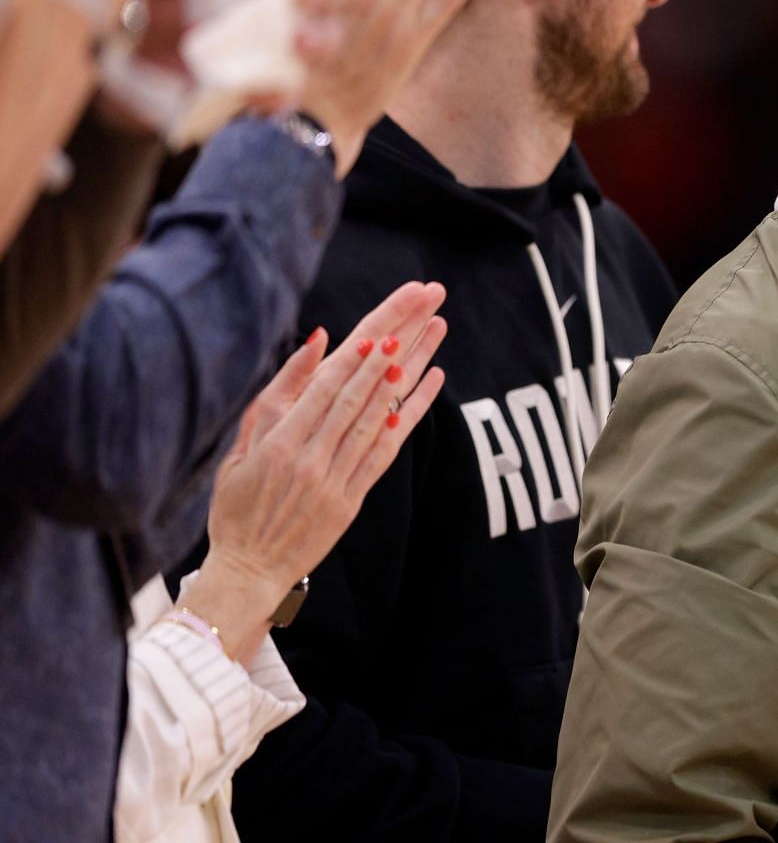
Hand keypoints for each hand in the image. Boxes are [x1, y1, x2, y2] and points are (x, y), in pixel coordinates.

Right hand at [186, 280, 447, 660]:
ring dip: (411, 372)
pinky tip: (432, 382)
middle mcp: (311, 459)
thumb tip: (314, 345)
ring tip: (434, 333)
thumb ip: (275, 398)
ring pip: (380, 416)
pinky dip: (411, 413)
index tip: (380, 332)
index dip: (354, 362)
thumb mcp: (240, 452)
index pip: (324, 393)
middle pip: (359, 394)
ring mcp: (336, 479)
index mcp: (278, 446)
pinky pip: (388, 449)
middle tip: (421, 311)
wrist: (249, 572)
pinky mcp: (354, 497)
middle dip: (393, 348)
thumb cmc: (237, 508)